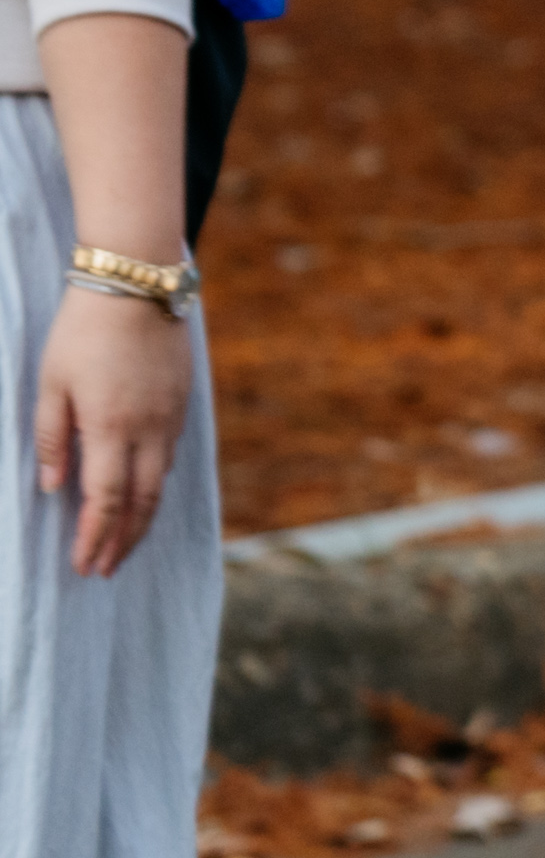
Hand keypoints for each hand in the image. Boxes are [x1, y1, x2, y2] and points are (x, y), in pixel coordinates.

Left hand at [34, 288, 189, 577]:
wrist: (137, 288)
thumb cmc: (83, 332)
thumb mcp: (50, 383)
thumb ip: (50, 438)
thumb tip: (50, 485)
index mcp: (110, 429)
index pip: (105, 500)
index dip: (95, 537)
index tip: (84, 564)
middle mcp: (148, 433)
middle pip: (141, 505)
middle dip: (122, 542)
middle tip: (105, 569)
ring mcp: (170, 421)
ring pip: (160, 486)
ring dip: (141, 520)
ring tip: (122, 542)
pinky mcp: (181, 407)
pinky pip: (169, 460)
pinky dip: (154, 487)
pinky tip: (140, 494)